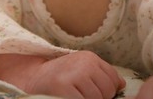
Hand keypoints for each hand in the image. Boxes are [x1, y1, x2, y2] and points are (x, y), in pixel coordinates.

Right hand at [0, 51, 124, 98]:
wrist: (31, 77)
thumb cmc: (60, 78)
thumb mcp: (81, 69)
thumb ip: (102, 75)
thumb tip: (121, 85)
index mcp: (90, 57)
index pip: (114, 81)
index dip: (104, 91)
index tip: (88, 89)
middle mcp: (84, 63)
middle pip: (108, 91)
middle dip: (97, 97)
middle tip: (78, 92)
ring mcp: (74, 74)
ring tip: (72, 94)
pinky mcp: (65, 87)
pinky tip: (67, 96)